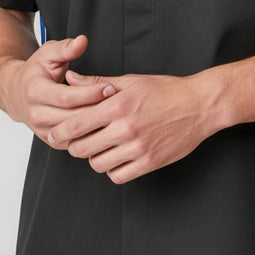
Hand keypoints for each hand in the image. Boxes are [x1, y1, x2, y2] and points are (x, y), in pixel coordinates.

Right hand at [0, 35, 114, 144]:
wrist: (16, 93)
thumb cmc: (35, 71)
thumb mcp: (48, 53)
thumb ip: (65, 48)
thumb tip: (82, 41)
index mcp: (35, 92)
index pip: (67, 97)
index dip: (90, 93)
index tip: (110, 88)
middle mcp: (36, 114)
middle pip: (72, 118)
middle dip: (97, 110)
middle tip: (119, 103)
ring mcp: (42, 130)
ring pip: (74, 133)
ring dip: (96, 126)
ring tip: (115, 115)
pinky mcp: (51, 140)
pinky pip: (74, 143)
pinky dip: (90, 136)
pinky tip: (105, 126)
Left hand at [47, 72, 218, 183]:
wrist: (199, 105)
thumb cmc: (165, 90)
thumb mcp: (131, 81)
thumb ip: (98, 83)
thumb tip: (71, 79)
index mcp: (118, 105)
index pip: (76, 124)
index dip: (60, 131)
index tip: (55, 133)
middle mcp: (126, 128)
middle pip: (82, 148)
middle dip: (75, 146)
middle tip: (78, 141)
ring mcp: (138, 148)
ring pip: (98, 164)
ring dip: (95, 157)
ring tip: (101, 147)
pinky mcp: (150, 163)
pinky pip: (118, 175)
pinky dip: (113, 169)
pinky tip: (117, 157)